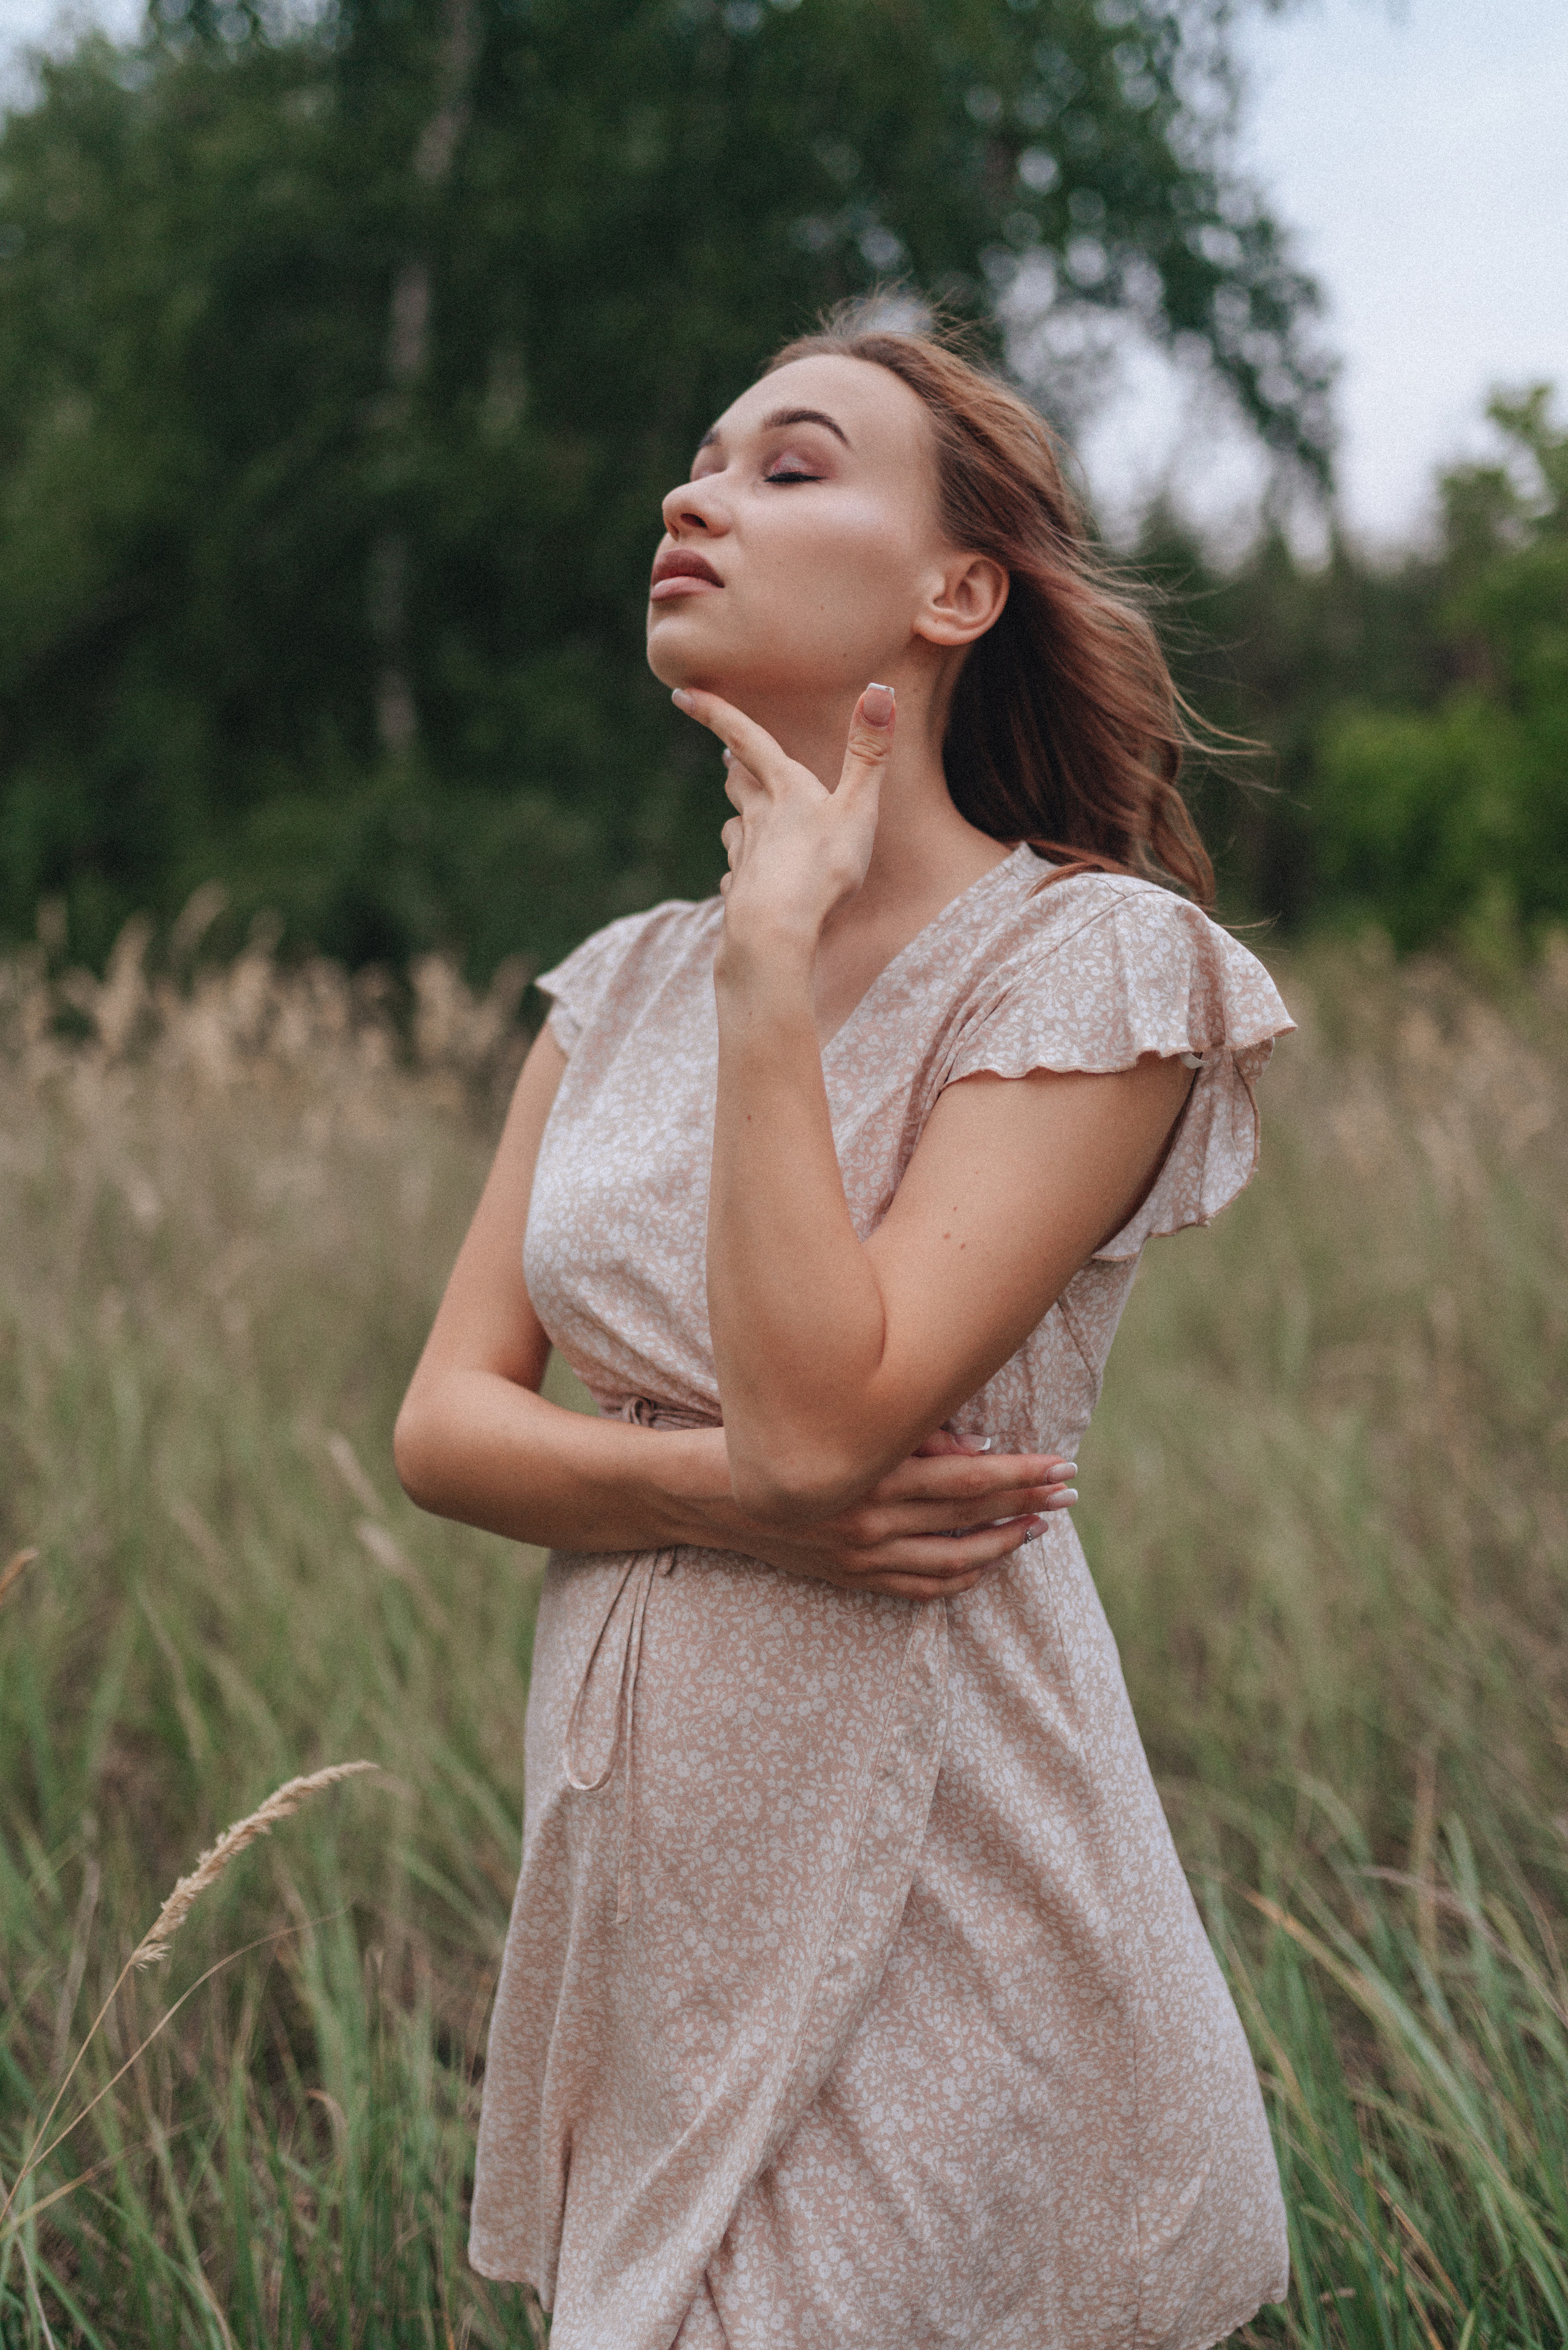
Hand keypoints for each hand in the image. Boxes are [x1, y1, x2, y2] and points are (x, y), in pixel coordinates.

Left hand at [671, 682, 895, 948]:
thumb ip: (868, 754)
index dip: (715, 712)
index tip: (682, 693)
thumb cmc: (820, 870)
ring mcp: (744, 856)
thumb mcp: (856, 809)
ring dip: (738, 817)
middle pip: (739, 783)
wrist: (774, 933)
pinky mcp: (740, 892)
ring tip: (742, 817)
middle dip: (735, 765)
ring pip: (734, 827)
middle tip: (727, 754)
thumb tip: (881, 690)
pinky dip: (742, 870)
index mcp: (784, 789)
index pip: (746, 738)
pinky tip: (746, 879)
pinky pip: (738, 876)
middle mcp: (757, 818)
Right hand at [728, 1429, 1077, 1602]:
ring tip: (1039, 1526)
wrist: (697, 1492)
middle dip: (1027, 1502)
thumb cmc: (765, 1434)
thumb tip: (973, 1448)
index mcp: (870, 1478)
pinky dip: (958, 1578)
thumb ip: (904, 1435)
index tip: (1062, 1463)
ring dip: (1003, 1544)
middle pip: (971, 1518)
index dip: (1022, 1473)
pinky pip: (917, 1588)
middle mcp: (870, 1524)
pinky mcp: (846, 1576)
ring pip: (952, 1561)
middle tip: (1070, 1489)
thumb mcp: (831, 1420)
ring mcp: (859, 1557)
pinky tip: (984, 1564)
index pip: (970, 1480)